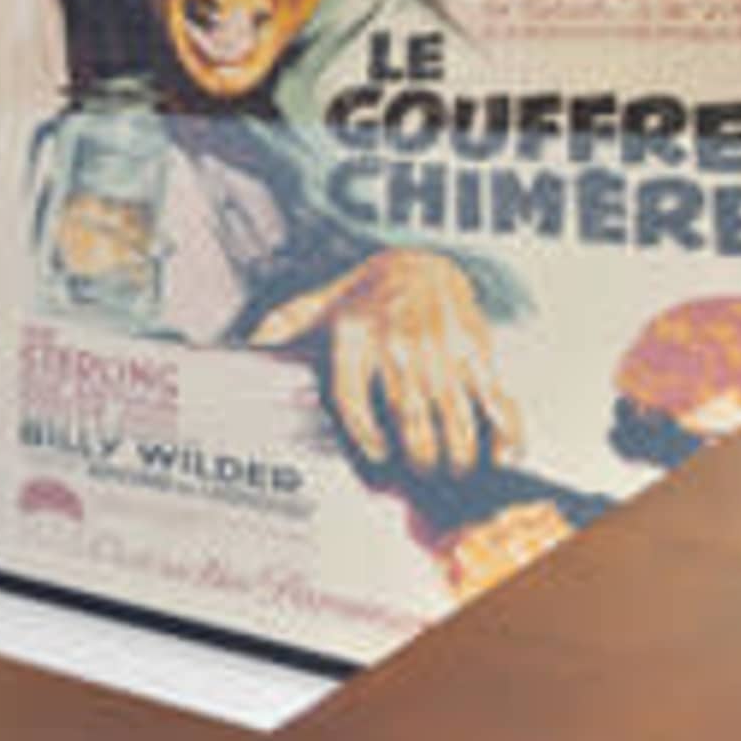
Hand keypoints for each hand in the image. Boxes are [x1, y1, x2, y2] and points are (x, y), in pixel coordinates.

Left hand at [247, 250, 521, 472]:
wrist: (420, 263)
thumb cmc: (360, 298)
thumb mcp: (311, 308)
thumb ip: (275, 333)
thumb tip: (239, 351)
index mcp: (353, 339)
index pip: (355, 397)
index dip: (367, 435)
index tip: (379, 458)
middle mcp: (397, 344)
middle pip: (409, 414)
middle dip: (421, 456)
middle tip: (424, 477)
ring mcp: (439, 348)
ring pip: (452, 413)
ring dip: (458, 452)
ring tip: (454, 473)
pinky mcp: (475, 350)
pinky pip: (492, 397)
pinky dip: (502, 431)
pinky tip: (501, 456)